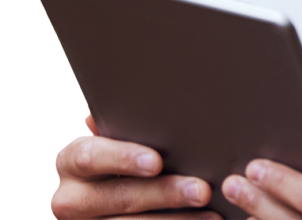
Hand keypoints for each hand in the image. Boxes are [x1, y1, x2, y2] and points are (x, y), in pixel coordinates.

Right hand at [51, 113, 219, 218]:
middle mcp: (68, 199)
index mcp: (71, 162)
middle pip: (118, 196)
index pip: (89, 156)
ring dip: (175, 219)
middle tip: (201, 190)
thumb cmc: (124, 153)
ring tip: (210, 211)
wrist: (114, 197)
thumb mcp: (118, 138)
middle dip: (164, 193)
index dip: (123, 158)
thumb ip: (118, 125)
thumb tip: (99, 114)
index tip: (157, 162)